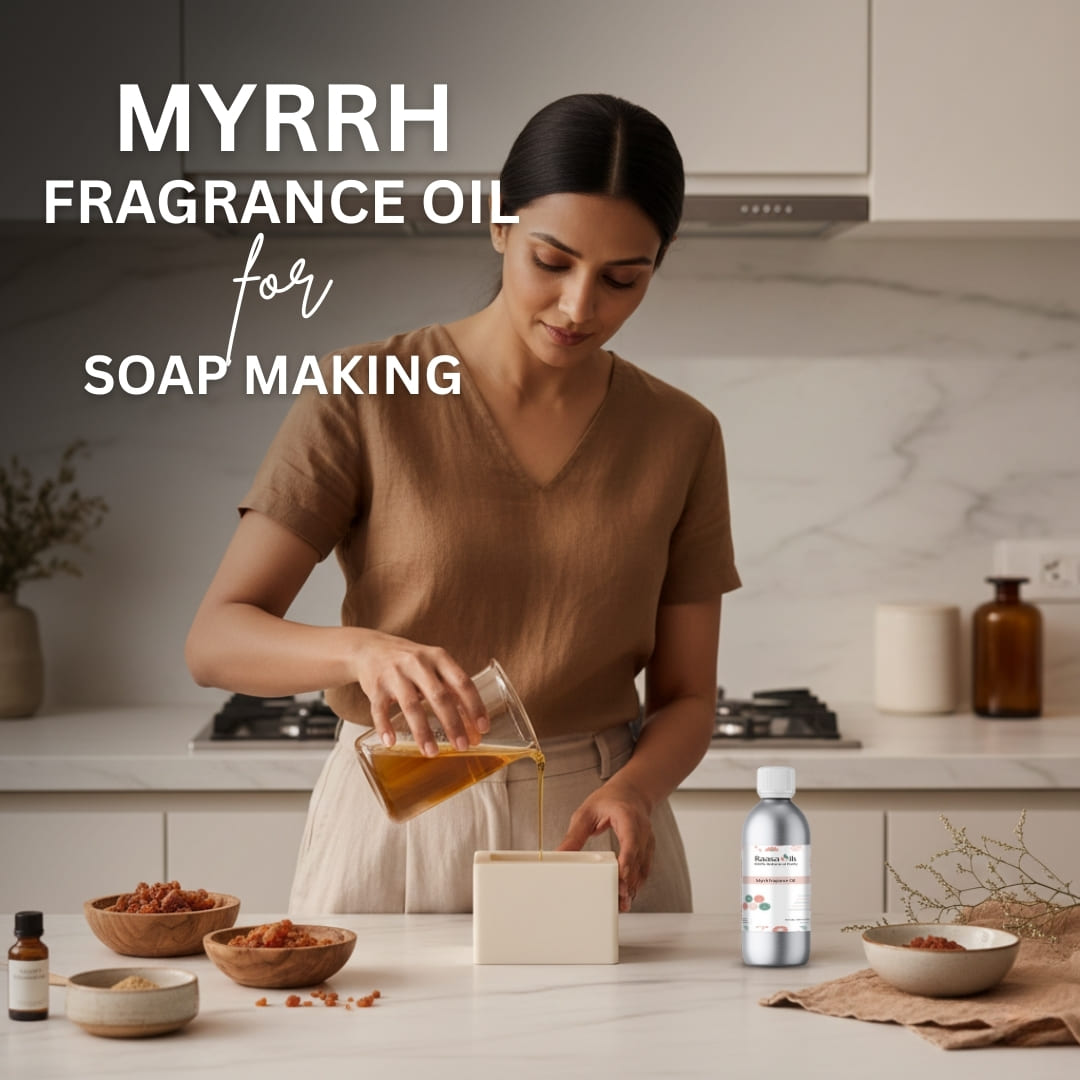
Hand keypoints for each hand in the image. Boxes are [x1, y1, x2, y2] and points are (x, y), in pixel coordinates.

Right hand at [350, 632, 489, 755]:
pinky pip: (380, 709)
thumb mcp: (433, 665)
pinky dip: (385, 727)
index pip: (462, 682)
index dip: (475, 706)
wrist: (370, 648)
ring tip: (431, 752)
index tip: (483, 728)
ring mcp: (395, 674)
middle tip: (462, 746)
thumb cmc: (410, 662)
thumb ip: (451, 689)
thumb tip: (473, 725)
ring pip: (411, 705)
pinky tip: (391, 742)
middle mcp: (418, 663)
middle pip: (439, 696)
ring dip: (422, 732)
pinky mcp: (375, 686)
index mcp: (438, 657)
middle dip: (452, 724)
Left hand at [556, 777, 654, 911]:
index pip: (631, 840)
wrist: (633, 791)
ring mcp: (648, 840)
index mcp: (628, 817)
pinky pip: (644, 869)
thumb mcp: (586, 813)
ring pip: (644, 868)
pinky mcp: (648, 850)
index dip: (627, 859)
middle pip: (638, 859)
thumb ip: (575, 835)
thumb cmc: (610, 799)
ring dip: (634, 886)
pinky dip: (636, 883)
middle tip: (620, 899)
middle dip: (629, 881)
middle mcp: (642, 830)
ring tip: (622, 904)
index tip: (621, 876)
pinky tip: (627, 895)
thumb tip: (560, 854)